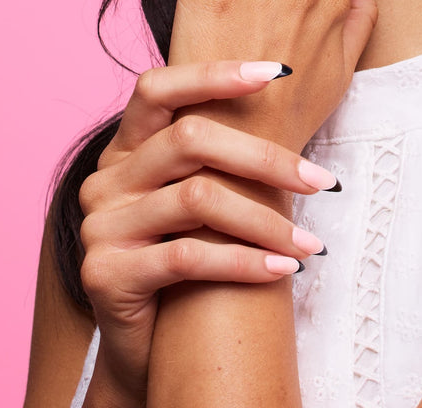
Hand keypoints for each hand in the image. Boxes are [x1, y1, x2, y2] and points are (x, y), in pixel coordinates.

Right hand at [77, 61, 337, 403]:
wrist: (149, 348)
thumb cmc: (187, 256)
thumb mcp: (197, 198)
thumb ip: (221, 155)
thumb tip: (295, 101)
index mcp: (126, 148)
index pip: (157, 87)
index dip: (214, 74)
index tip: (277, 73)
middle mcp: (106, 179)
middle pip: (190, 139)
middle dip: (266, 158)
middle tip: (321, 182)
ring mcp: (100, 226)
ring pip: (197, 199)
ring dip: (266, 220)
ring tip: (311, 243)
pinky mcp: (105, 275)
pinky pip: (187, 256)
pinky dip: (244, 261)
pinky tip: (283, 269)